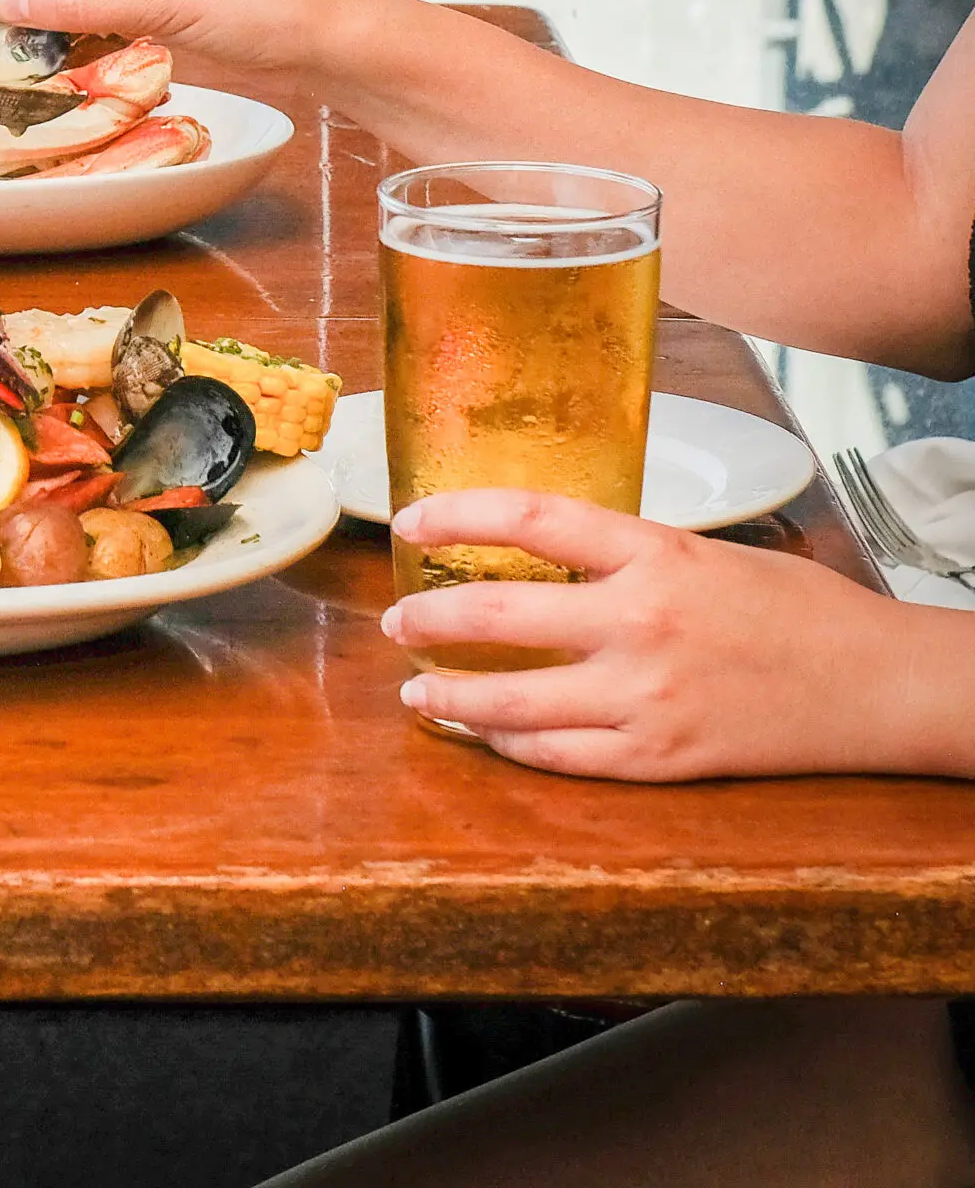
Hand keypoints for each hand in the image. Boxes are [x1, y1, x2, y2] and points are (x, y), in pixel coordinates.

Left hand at [384, 488, 974, 780]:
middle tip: (395, 623)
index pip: (527, 518)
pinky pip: (558, 756)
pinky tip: (485, 733)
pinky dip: (508, 743)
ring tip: (416, 690)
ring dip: (449, 695)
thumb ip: (626, 557)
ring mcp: (646, 698)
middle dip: (428, 619)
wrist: (880, 686)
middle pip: (497, 614)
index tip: (408, 522)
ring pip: (511, 702)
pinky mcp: (659, 760)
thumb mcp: (708, 554)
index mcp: (654, 555)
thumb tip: (547, 557)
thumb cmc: (800, 611)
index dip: (455, 515)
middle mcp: (640, 624)